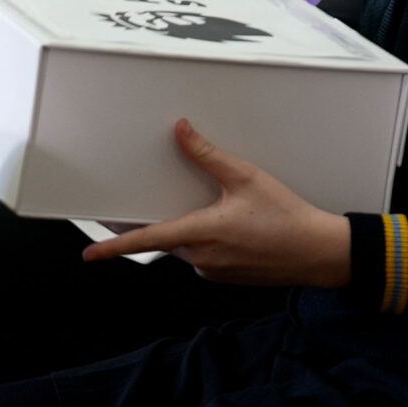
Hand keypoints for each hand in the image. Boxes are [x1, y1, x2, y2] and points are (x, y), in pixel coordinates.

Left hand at [79, 121, 350, 286]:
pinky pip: (203, 256)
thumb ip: (207, 155)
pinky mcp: (225, 276)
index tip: (89, 253)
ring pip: (186, 245)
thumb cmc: (286, 215)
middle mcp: (202, 258)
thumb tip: (180, 130)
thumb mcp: (245, 177)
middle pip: (167, 236)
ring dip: (191, 228)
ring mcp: (213, 271)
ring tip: (223, 210)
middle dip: (164, 219)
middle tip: (167, 200)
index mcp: (201, 233)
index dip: (114, 247)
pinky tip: (234, 227)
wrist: (318, 252)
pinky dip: (208, 240)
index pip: (146, 240)